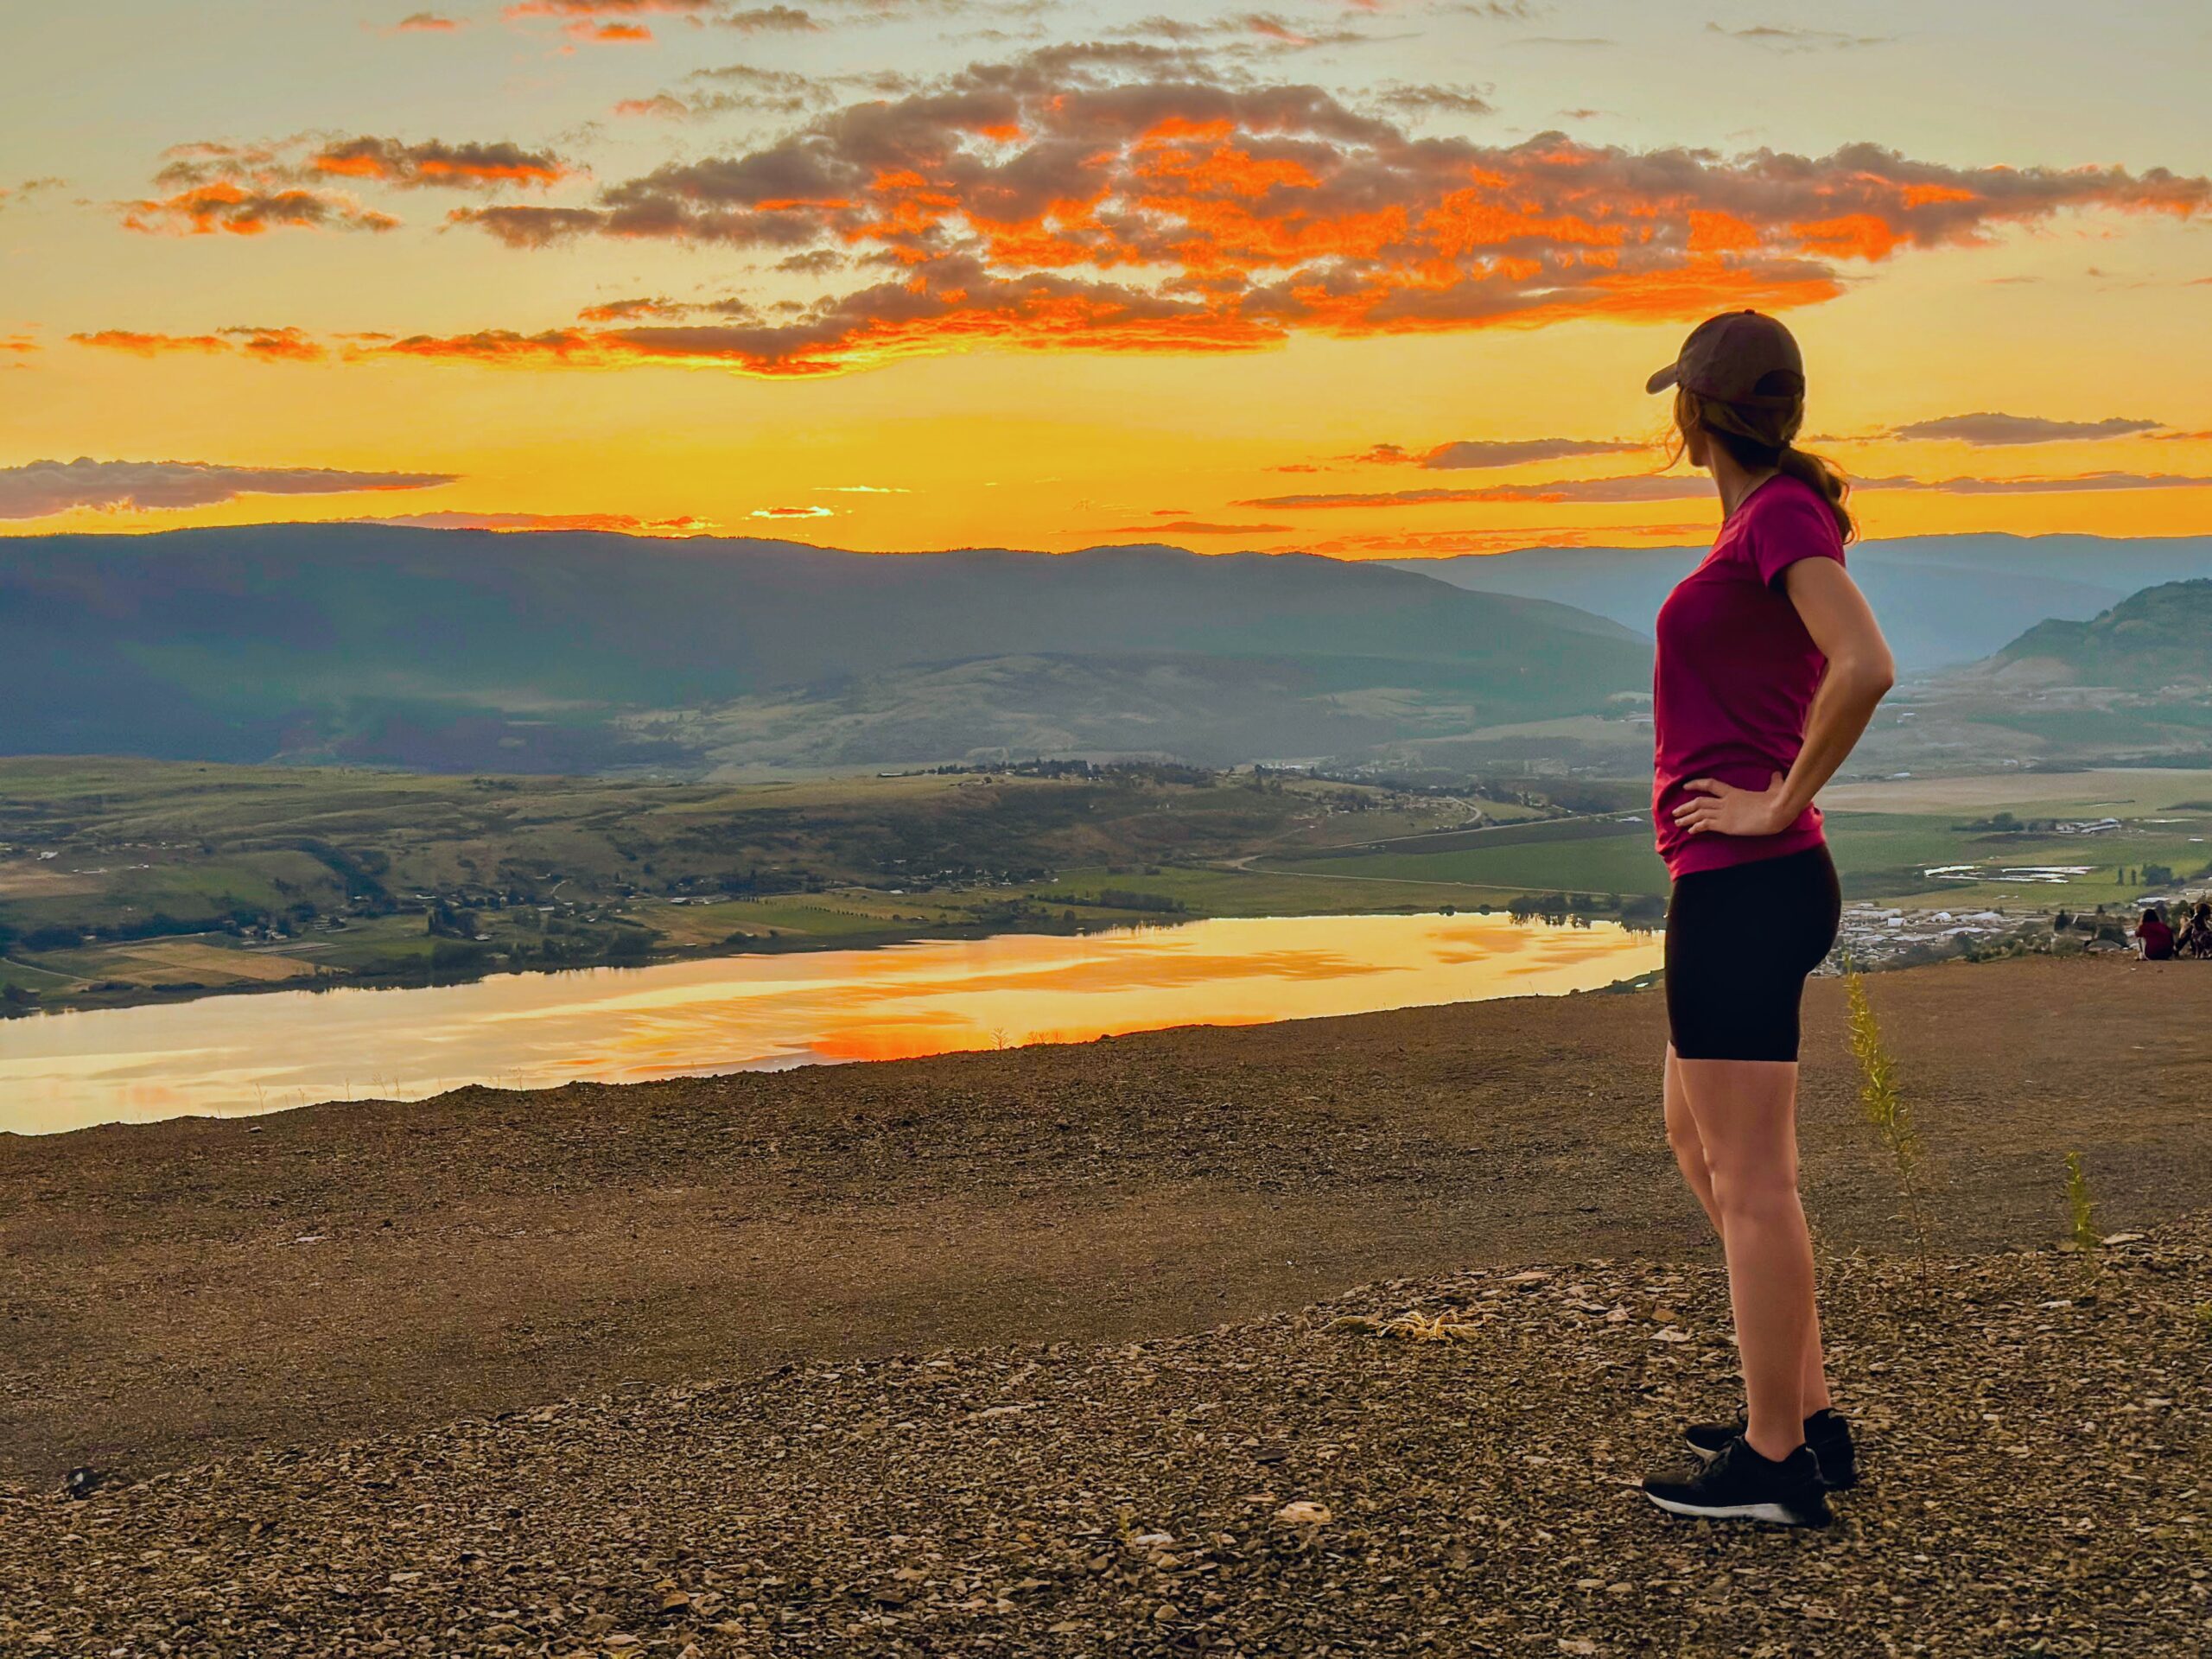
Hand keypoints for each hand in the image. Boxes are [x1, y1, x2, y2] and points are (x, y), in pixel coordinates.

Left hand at [1673, 771, 1792, 837]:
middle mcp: (1725, 802)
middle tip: (1675, 812)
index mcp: (1734, 792)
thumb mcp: (1775, 788)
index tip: (1686, 786)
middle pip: (1699, 802)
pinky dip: (1696, 827)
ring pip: (1699, 813)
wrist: (1778, 812)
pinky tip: (1690, 831)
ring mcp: (1725, 813)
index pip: (1710, 784)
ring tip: (1677, 823)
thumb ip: (1773, 782)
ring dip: (1686, 818)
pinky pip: (1706, 825)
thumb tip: (1776, 774)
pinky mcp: (1726, 825)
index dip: (1696, 784)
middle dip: (1685, 807)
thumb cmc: (1778, 801)